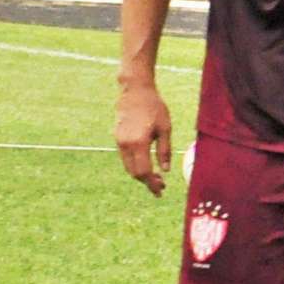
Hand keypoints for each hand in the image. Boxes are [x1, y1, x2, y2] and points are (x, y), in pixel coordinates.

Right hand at [115, 80, 172, 195]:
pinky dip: (136, 165)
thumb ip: (164, 151)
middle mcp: (125, 144)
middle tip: (162, 186)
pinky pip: (126, 157)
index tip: (160, 191)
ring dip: (141, 174)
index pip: (143, 171)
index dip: (152, 184)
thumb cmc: (155, 108)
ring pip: (128, 166)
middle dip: (147, 182)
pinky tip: (147, 165)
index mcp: (138, 143)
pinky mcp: (117, 137)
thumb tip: (165, 171)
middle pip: (134, 172)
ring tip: (157, 178)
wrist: (135, 91)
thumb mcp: (166, 129)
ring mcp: (119, 141)